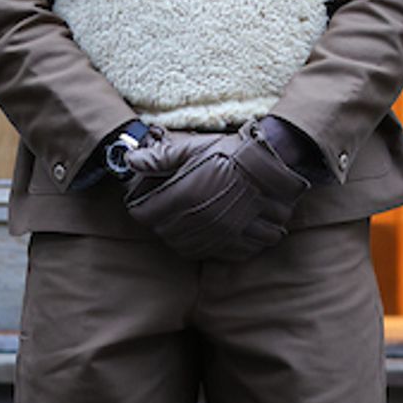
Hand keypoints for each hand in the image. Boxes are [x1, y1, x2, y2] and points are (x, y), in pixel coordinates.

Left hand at [123, 123, 310, 261]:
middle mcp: (201, 220)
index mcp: (185, 197)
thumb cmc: (231, 152)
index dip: (141, 208)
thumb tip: (130, 160)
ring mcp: (221, 234)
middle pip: (165, 234)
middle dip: (160, 224)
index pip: (147, 214)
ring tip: (183, 225)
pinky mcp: (240, 241)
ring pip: (189, 247)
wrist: (272, 161)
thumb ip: (160, 157)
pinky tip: (206, 235)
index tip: (142, 203)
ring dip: (181, 238)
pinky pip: (216, 254)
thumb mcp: (193, 147)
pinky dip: (207, 248)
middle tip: (162, 213)